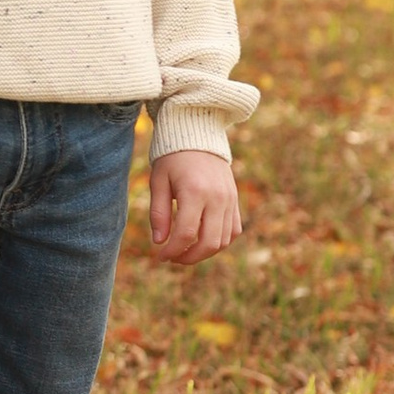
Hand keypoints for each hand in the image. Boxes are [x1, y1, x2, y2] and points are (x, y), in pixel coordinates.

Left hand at [149, 149, 242, 265]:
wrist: (198, 136)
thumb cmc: (172, 158)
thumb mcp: (158, 181)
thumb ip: (158, 213)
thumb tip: (159, 242)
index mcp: (195, 192)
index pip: (186, 234)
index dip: (172, 251)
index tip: (160, 256)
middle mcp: (217, 198)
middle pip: (209, 243)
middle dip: (189, 257)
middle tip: (172, 258)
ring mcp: (230, 200)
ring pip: (224, 240)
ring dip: (204, 252)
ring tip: (185, 251)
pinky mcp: (235, 201)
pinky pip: (234, 231)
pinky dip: (220, 241)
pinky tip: (202, 241)